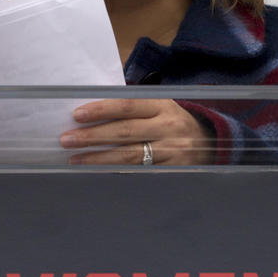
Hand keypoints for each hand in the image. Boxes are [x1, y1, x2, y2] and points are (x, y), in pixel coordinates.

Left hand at [60, 99, 211, 164]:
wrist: (210, 143)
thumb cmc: (172, 121)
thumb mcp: (159, 106)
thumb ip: (131, 106)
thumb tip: (90, 110)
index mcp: (162, 105)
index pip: (127, 105)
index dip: (102, 110)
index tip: (77, 115)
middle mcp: (168, 127)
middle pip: (125, 132)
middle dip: (93, 136)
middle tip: (67, 139)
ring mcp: (172, 151)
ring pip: (130, 155)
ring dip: (98, 158)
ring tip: (75, 159)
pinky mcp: (172, 171)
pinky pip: (139, 172)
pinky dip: (116, 171)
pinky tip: (97, 171)